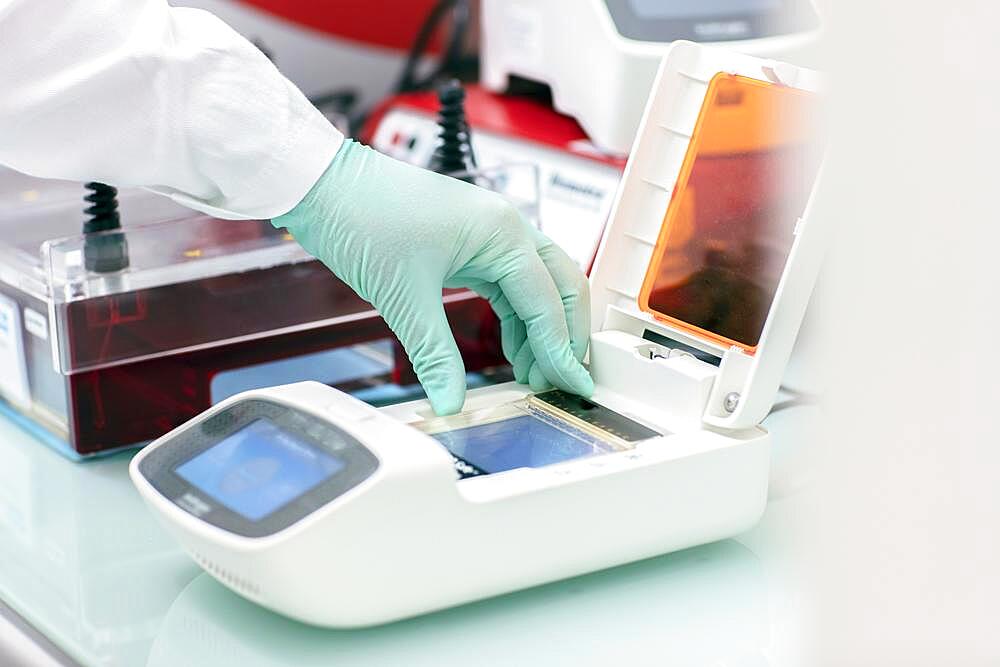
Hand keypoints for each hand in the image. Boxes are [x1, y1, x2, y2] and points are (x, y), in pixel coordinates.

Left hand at [273, 140, 592, 414]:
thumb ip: (434, 355)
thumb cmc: (362, 216)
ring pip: (538, 286)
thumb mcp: (403, 298)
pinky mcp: (471, 243)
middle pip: (560, 287)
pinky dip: (517, 318)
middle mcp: (505, 228)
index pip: (548, 301)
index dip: (563, 349)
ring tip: (534, 375)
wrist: (323, 186)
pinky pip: (509, 284)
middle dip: (566, 336)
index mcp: (501, 233)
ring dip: (542, 330)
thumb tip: (450, 401)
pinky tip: (512, 349)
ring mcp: (489, 233)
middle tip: (565, 381)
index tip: (576, 385)